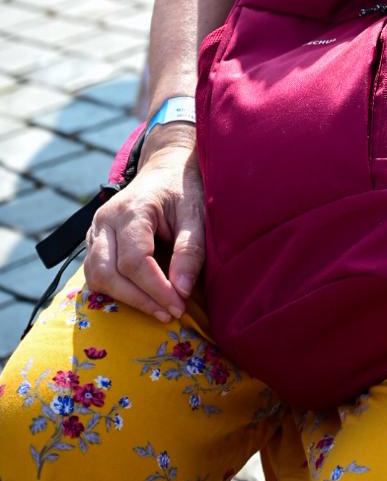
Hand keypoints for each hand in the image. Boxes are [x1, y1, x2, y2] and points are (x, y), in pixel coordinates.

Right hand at [83, 130, 202, 321]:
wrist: (166, 167)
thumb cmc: (184, 188)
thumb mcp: (196, 212)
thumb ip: (190, 249)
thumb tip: (181, 291)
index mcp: (131, 209)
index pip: (134, 260)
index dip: (155, 288)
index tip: (179, 306)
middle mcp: (105, 220)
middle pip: (107, 272)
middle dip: (139, 299)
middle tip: (171, 313)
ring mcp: (95, 231)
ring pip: (95, 277)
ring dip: (124, 299)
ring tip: (159, 310)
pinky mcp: (95, 242)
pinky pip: (95, 274)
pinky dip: (115, 291)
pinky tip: (143, 298)